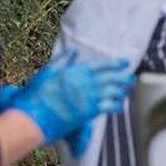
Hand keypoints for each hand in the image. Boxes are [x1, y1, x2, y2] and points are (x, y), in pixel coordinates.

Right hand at [8, 50, 133, 155]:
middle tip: (131, 78)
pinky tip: (120, 105)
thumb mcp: (49, 71)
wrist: (34, 115)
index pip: (101, 64)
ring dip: (122, 91)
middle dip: (123, 77)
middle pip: (111, 77)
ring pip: (113, 91)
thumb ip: (64, 60)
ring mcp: (89, 97)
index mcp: (76, 71)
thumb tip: (74, 50)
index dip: (115, 63)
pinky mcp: (90, 112)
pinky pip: (109, 106)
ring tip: (127, 91)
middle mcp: (86, 82)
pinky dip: (117, 105)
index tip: (124, 63)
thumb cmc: (38, 94)